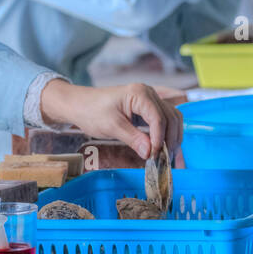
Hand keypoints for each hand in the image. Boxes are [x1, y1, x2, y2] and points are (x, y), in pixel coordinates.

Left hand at [40, 79, 181, 159]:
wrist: (79, 105)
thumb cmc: (91, 111)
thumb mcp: (111, 126)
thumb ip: (133, 138)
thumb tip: (150, 153)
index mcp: (140, 94)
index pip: (158, 118)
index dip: (160, 138)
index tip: (155, 155)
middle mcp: (149, 94)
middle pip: (171, 117)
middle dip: (171, 139)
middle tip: (165, 159)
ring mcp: (150, 100)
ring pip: (172, 118)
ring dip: (173, 136)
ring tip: (167, 156)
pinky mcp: (147, 108)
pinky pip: (165, 120)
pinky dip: (167, 134)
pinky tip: (164, 148)